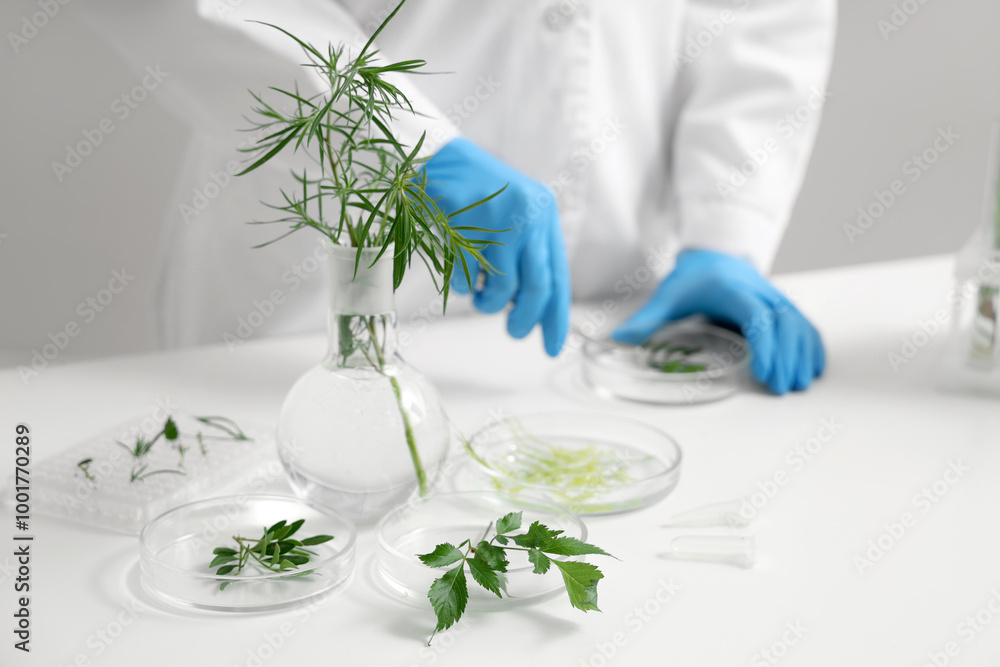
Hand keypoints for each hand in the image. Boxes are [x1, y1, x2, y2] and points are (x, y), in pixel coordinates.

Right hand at [423, 138, 569, 356]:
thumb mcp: (515, 217)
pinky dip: (462, 286)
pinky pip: (466, 277)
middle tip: (514, 333)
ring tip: (479, 295)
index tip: (553, 348)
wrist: (441, 157)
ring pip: (502, 287)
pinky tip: (460, 274)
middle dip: (525, 319)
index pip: (558, 276)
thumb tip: (529, 309)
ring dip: (489, 303)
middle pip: (537, 287)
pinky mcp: (465, 223)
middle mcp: (527, 216)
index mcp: (544, 215)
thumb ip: (528, 255)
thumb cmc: (478, 194)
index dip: (556, 316)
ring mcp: (497, 220)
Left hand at [612, 249, 824, 393]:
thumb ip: (647, 319)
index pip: (757, 318)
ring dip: (802, 355)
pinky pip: (806, 325)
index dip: (765, 345)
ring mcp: (776, 299)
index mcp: (733, 290)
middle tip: (781, 389)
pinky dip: (813, 346)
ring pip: (799, 325)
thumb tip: (618, 340)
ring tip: (797, 385)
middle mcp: (761, 292)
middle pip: (784, 325)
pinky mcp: (784, 307)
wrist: (714, 257)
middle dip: (786, 358)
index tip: (763, 373)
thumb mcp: (668, 296)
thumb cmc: (692, 280)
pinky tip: (812, 369)